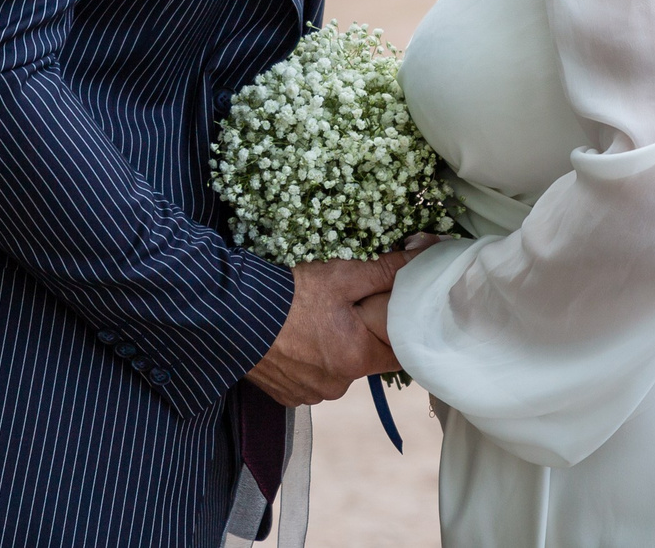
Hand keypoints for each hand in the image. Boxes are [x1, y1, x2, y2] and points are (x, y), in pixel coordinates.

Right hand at [244, 254, 409, 406]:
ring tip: (314, 321)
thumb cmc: (290, 296)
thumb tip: (422, 258)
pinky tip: (295, 338)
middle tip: (346, 309)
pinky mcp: (287, 396)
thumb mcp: (342, 275)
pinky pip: (310, 379)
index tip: (393, 314)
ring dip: (333, 350)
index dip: (400, 332)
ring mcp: (310, 394)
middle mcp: (337, 387)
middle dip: (362, 337)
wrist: (232, 314)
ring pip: (337, 370)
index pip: (400, 354)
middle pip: (365, 361)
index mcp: (357, 360)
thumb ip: (386, 271)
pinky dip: (308, 362)